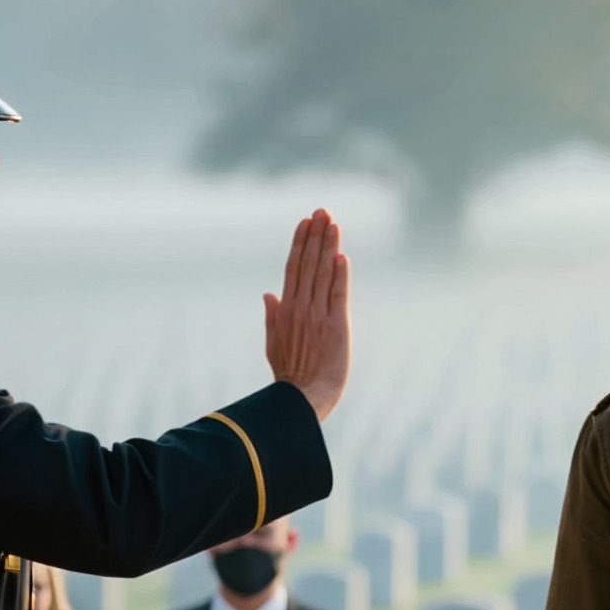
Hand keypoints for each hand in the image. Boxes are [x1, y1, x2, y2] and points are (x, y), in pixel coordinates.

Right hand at [264, 209, 351, 419]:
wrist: (303, 397)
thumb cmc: (289, 375)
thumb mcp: (273, 343)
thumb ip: (272, 316)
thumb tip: (268, 294)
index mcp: (285, 309)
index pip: (293, 268)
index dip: (300, 243)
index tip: (305, 222)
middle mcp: (301, 308)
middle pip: (308, 263)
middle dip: (315, 235)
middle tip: (322, 212)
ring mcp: (318, 316)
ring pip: (323, 274)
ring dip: (328, 246)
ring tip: (333, 223)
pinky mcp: (336, 327)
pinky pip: (337, 295)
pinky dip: (340, 275)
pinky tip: (341, 255)